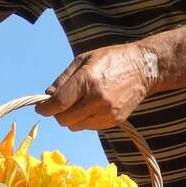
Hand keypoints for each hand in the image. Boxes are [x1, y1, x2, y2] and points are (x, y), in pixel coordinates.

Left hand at [36, 43, 157, 130]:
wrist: (144, 68)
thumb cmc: (112, 59)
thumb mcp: (84, 60)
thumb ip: (63, 79)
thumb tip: (47, 95)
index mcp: (87, 80)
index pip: (58, 104)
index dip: (45, 108)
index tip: (40, 107)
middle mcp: (97, 99)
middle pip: (64, 119)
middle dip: (57, 113)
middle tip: (60, 104)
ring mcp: (107, 112)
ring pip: (75, 126)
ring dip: (71, 118)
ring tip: (79, 103)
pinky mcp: (114, 121)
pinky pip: (88, 127)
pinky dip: (84, 120)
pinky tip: (92, 106)